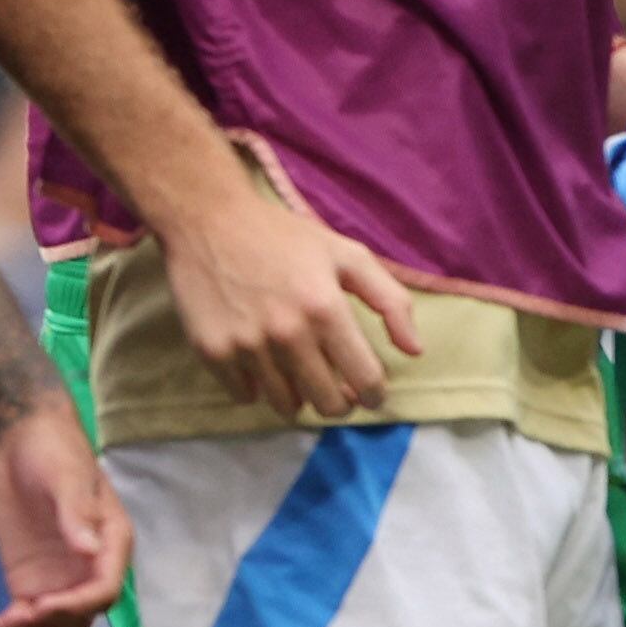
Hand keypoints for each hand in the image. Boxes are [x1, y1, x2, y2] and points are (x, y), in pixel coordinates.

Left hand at [0, 397, 131, 626]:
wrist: (23, 440)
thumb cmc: (54, 450)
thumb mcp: (66, 476)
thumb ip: (77, 512)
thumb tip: (89, 550)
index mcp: (110, 544)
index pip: (104, 590)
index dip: (76, 606)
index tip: (40, 606)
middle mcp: (88, 569)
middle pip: (78, 620)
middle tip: (11, 617)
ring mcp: (57, 579)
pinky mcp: (28, 583)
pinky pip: (22, 620)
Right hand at [158, 188, 427, 419]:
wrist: (210, 221)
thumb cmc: (285, 237)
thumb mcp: (348, 255)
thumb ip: (390, 301)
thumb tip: (415, 351)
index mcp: (326, 309)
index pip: (364, 379)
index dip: (374, 393)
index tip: (372, 394)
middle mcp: (287, 333)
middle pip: (326, 403)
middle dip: (340, 401)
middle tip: (339, 388)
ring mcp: (246, 346)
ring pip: (286, 405)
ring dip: (299, 397)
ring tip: (301, 373)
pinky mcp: (211, 353)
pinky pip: (245, 396)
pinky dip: (258, 387)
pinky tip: (264, 364)